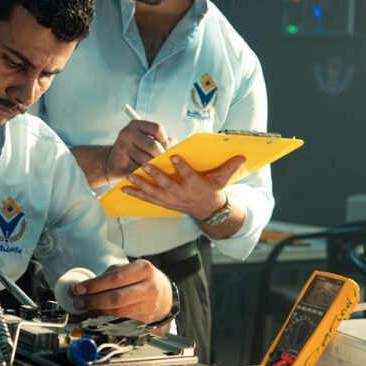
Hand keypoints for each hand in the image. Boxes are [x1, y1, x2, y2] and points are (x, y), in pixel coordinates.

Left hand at [69, 259, 172, 322]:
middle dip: (93, 301)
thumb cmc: (142, 280)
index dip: (94, 285)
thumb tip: (81, 287)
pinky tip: (95, 315)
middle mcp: (149, 288)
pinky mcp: (145, 321)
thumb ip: (108, 276)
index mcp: (143, 269)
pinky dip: (105, 320)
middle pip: (116, 298)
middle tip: (78, 301)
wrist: (165, 297)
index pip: (115, 279)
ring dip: (97, 312)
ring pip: (118, 313)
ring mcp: (149, 306)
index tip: (78, 289)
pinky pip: (121, 322)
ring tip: (84, 308)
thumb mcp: (129, 269)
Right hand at [106, 119, 172, 181]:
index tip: (167, 149)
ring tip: (156, 168)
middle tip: (164, 162)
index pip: (157, 128)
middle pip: (153, 145)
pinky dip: (144, 173)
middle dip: (161, 155)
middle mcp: (127, 133)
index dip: (165, 140)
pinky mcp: (120, 161)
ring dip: (153, 166)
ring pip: (146, 159)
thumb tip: (174, 145)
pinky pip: (138, 169)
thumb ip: (161, 140)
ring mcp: (122, 147)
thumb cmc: (135, 150)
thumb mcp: (146, 140)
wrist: (111, 162)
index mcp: (136, 124)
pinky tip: (145, 173)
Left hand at [122, 154, 244, 218]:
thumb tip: (242, 154)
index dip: (182, 166)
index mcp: (196, 186)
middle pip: (167, 185)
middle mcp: (182, 194)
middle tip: (146, 165)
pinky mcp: (163, 203)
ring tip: (129, 176)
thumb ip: (229, 166)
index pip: (189, 175)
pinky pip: (147, 199)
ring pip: (154, 193)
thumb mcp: (222, 179)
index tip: (175, 155)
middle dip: (156, 176)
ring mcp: (171, 200)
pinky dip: (135, 194)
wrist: (207, 210)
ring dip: (140, 185)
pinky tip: (123, 188)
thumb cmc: (213, 190)